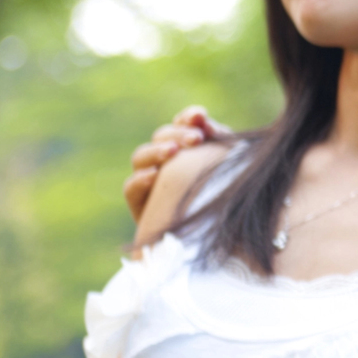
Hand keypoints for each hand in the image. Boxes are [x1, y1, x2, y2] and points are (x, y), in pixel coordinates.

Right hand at [122, 106, 228, 221]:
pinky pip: (131, 189)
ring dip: (156, 152)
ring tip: (172, 152)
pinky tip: (154, 176)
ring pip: (141, 157)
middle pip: (161, 136)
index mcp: (188, 148)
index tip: (200, 115)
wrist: (218, 243)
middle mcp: (165, 161)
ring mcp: (149, 182)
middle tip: (196, 138)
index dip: (187, 117)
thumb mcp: (225, 168)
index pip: (182, 125)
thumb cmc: (226, 200)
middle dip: (178, 134)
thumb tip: (204, 120)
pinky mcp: (140, 206)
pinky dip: (140, 180)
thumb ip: (217, 142)